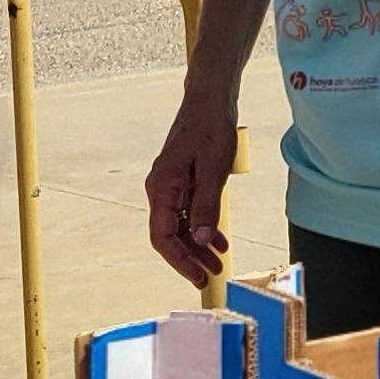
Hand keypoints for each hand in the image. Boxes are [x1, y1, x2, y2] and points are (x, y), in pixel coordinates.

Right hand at [144, 102, 239, 284]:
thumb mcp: (214, 170)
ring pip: (180, 226)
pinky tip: (218, 239)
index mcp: (162, 189)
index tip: (198, 277)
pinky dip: (202, 227)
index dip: (180, 261)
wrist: (210, 101)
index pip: (163, 237)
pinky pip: (188, 212)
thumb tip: (200, 239)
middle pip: (170, 236)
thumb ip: (207, 206)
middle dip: (191, 258)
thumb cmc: (211, 129)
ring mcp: (171, 186)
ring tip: (218, 262)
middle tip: (212, 276)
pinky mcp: (182, 182)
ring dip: (198, 245)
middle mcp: (161, 190)